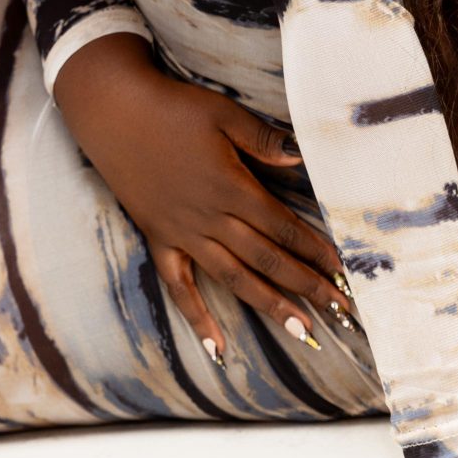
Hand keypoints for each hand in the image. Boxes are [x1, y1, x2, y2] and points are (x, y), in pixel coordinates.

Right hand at [49, 33, 357, 364]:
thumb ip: (263, 140)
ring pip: (234, 279)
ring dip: (269, 305)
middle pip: (267, 259)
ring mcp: (183, 235)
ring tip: (301, 330)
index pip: (283, 228)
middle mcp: (210, 219)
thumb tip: (300, 159)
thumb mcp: (223, 113)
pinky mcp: (160, 240)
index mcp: (231, 187)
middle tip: (340, 310)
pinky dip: (198, 319)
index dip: (315, 250)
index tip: (342, 271)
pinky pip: (180, 288)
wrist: (114, 114)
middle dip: (306, 285)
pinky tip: (217, 348)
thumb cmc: (173, 109)